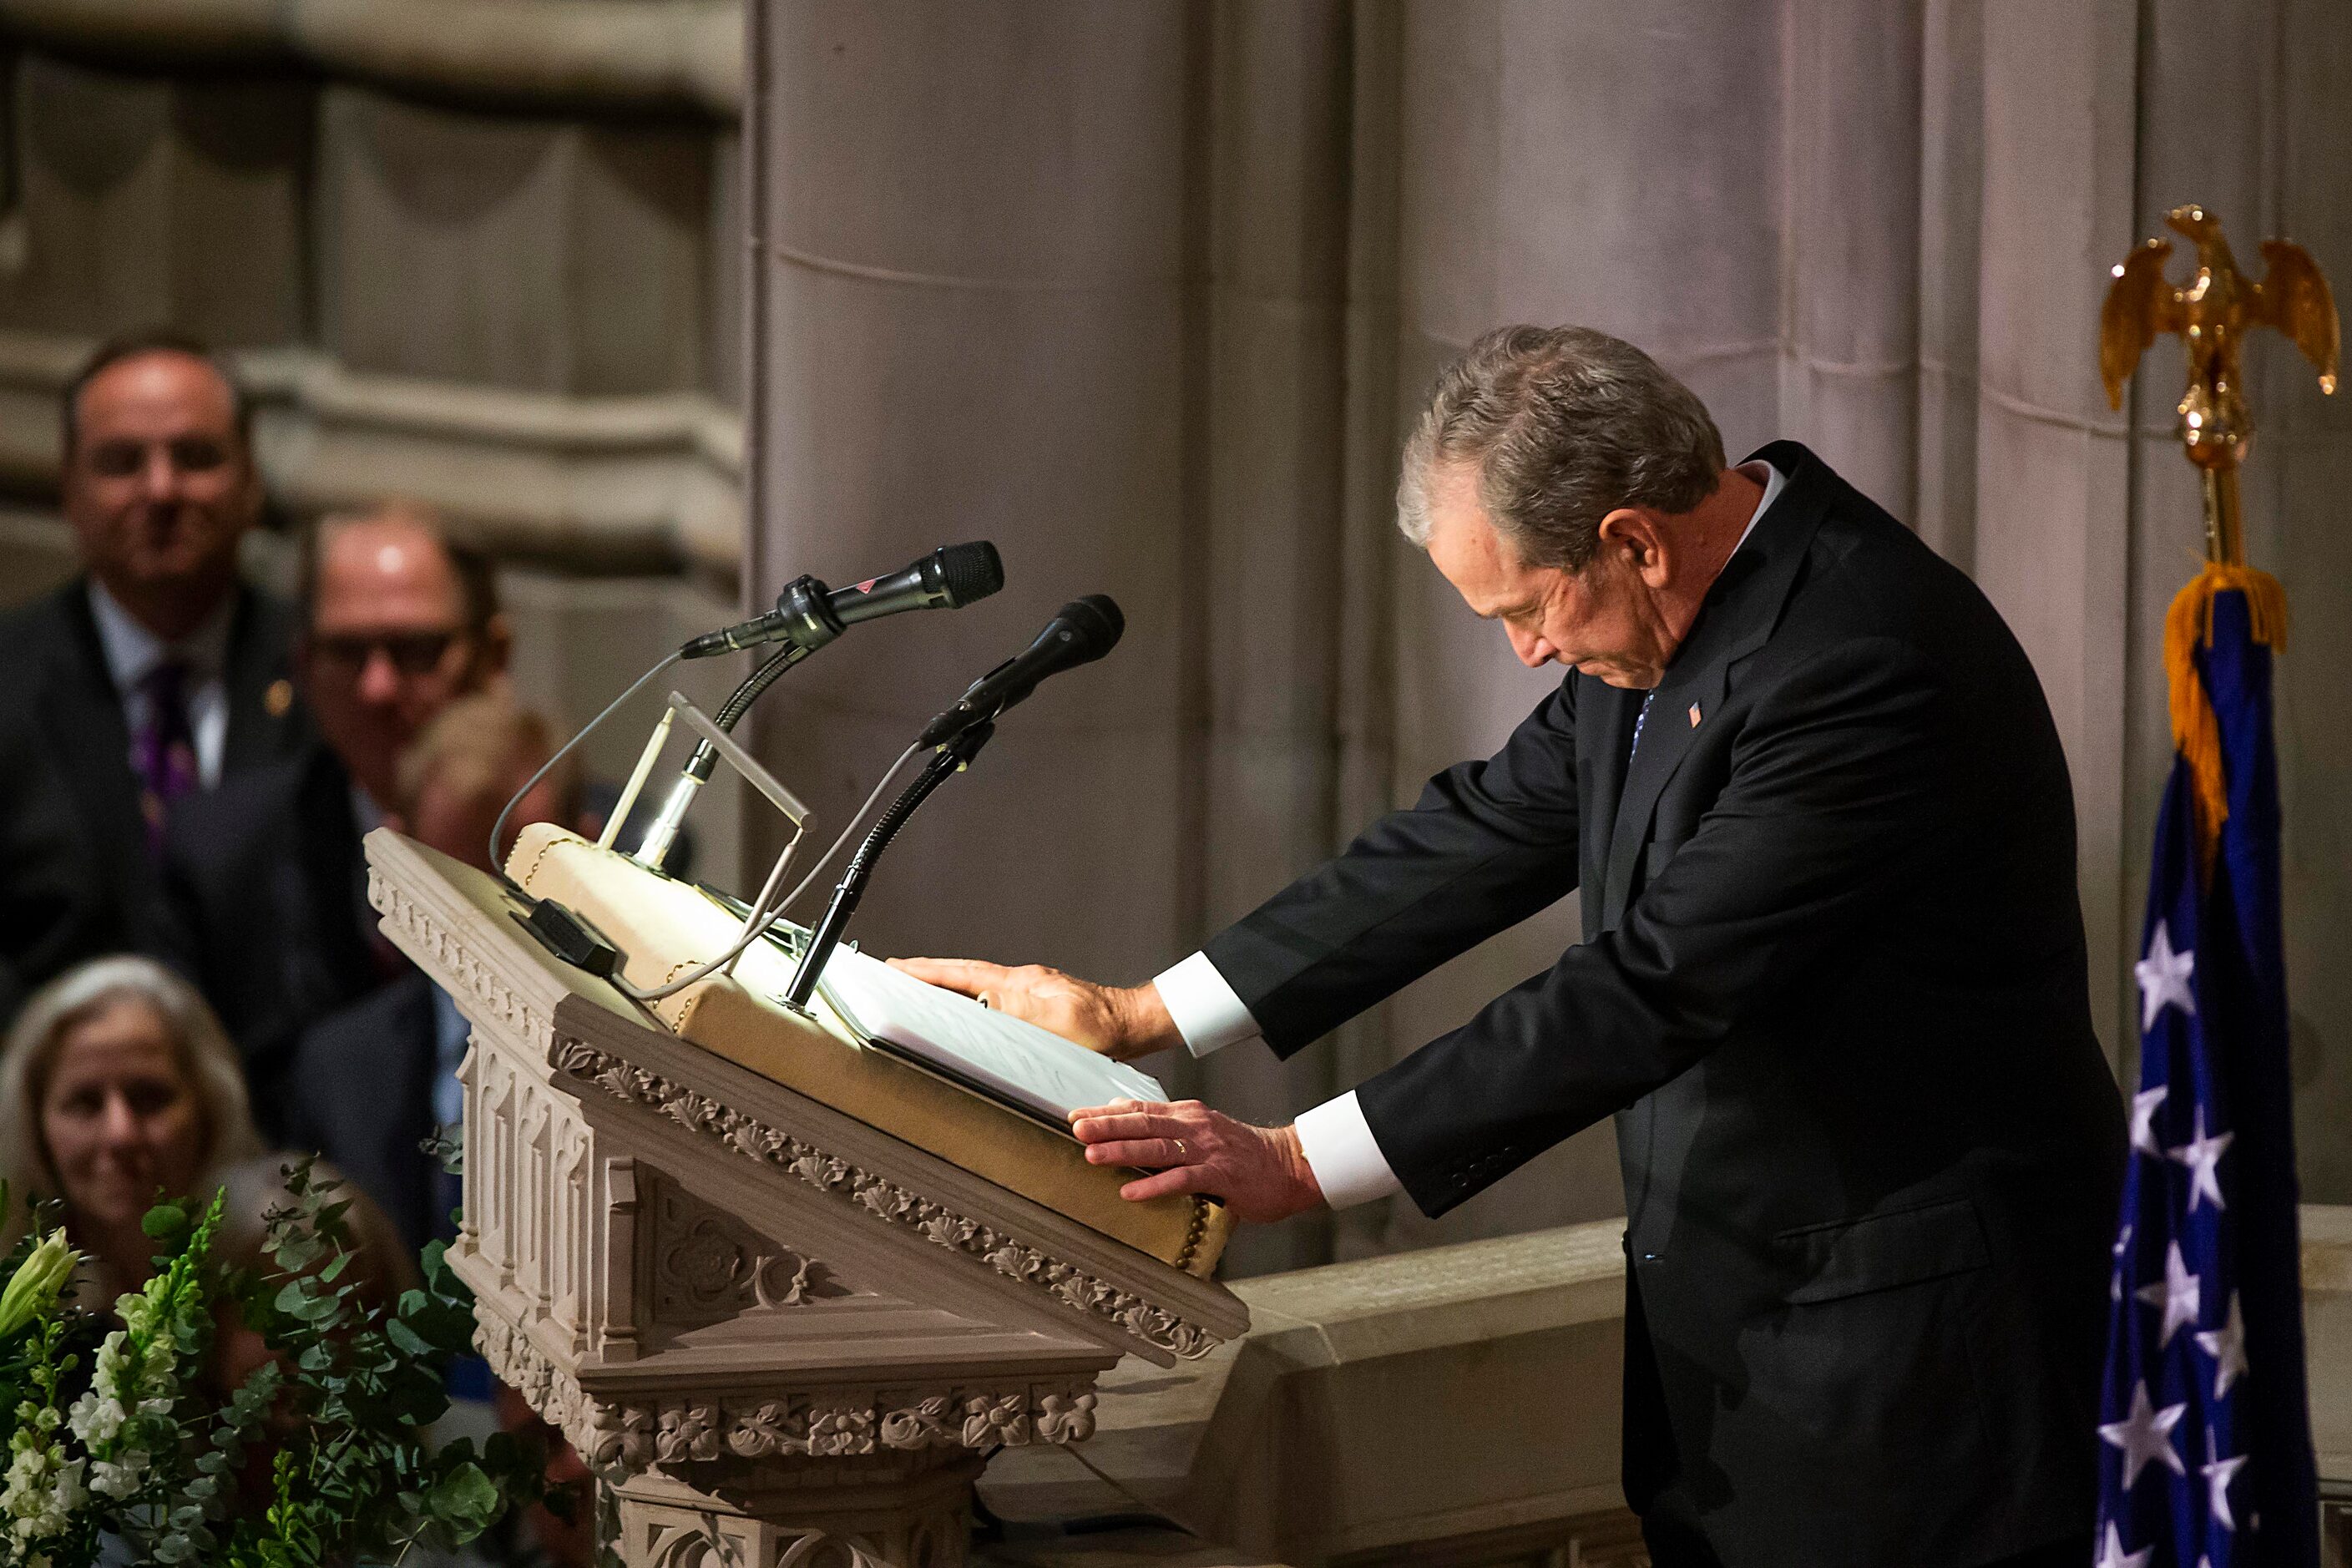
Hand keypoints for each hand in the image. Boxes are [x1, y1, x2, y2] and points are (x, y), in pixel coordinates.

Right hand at [888, 957, 1178, 1061]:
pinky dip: (970, 996)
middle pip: (964, 973)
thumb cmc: (1103, 1028)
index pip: (963, 974)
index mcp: (1020, 984)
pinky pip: (992, 995)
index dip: (927, 972)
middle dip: (927, 972)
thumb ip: (1019, 1009)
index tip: (896, 968)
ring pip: (977, 983)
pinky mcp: (1039, 1004)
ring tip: (920, 987)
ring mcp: (1030, 991)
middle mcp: (1021, 983)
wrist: (1133, 1024)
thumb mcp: (1059, 1021)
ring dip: (947, 983)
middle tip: (895, 972)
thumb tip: (982, 1001)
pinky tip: (968, 1006)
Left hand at [1067, 1098, 1323, 1224]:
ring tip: (1093, 1155)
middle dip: (1107, 1126)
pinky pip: (1182, 1179)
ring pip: (1158, 1147)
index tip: (1075, 1115)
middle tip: (1076, 1128)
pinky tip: (1131, 1191)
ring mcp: (1208, 1150)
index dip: (1106, 1112)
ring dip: (1123, 1150)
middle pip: (1144, 1122)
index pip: (1140, 1108)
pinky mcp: (1221, 1176)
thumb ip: (1165, 1122)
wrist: (1290, 1165)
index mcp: (1188, 1115)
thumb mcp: (1202, 1129)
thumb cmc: (1243, 1153)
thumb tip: (1123, 1109)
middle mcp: (1195, 1127)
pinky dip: (1154, 1185)